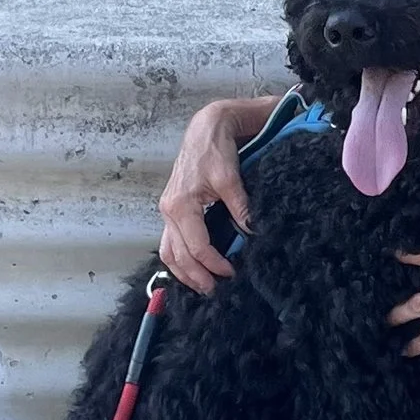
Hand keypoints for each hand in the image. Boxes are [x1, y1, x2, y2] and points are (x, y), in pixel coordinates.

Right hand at [157, 99, 260, 292]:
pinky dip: (179, 259)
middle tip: (215, 292)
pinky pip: (170, 241)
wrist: (206, 128)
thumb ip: (240, 205)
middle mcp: (169, 210)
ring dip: (183, 272)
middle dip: (195, 277)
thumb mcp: (231, 176)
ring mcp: (168, 211)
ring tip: (202, 286)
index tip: (232, 273)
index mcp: (181, 205)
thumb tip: (251, 231)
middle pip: (178, 255)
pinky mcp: (173, 209)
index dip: (214, 264)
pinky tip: (192, 269)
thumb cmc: (215, 149)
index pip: (196, 246)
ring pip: (168, 251)